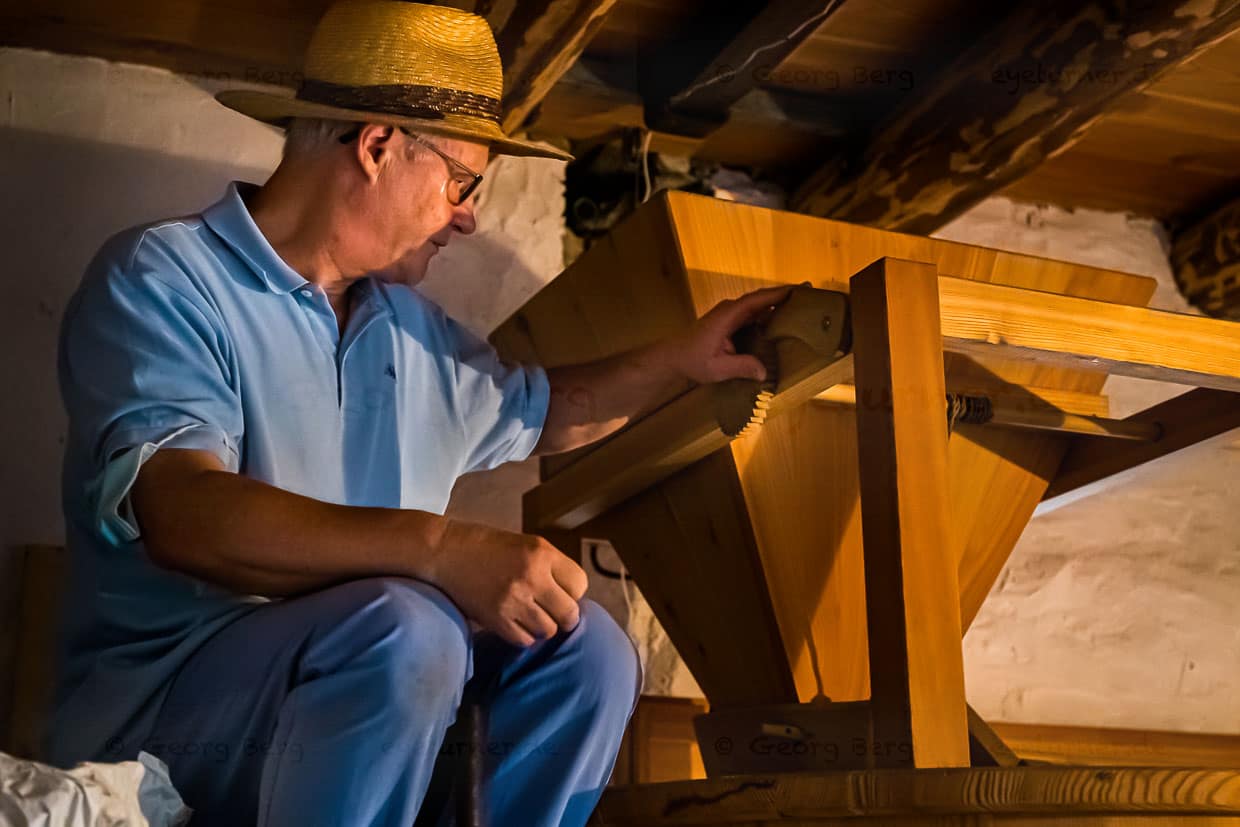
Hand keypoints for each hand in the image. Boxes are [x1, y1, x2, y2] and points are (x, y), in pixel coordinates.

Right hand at [424, 520, 587, 646]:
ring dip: (543, 626)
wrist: (445, 552)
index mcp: (542, 553)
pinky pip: (525, 640)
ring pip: (549, 630)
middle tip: (554, 613)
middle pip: (569, 613)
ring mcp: (514, 600)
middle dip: (565, 616)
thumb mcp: (525, 544)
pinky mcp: (496, 619)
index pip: (580, 584)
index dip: (573, 592)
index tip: (561, 592)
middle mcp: (532, 576)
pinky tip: (515, 623)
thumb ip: (550, 566)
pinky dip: (524, 636)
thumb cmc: (487, 546)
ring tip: (531, 616)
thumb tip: (574, 597)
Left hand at [668, 285, 792, 383]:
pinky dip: (768, 314)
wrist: (673, 357)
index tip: (797, 289)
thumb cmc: (691, 360)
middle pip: (761, 299)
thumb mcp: (717, 368)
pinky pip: (753, 314)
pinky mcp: (730, 321)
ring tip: (801, 304)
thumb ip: (741, 367)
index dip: (776, 294)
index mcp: (727, 316)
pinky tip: (782, 320)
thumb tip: (764, 372)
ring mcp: (730, 314)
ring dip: (777, 304)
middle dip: (784, 295)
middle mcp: (730, 310)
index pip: (756, 300)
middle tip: (808, 292)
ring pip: (758, 306)